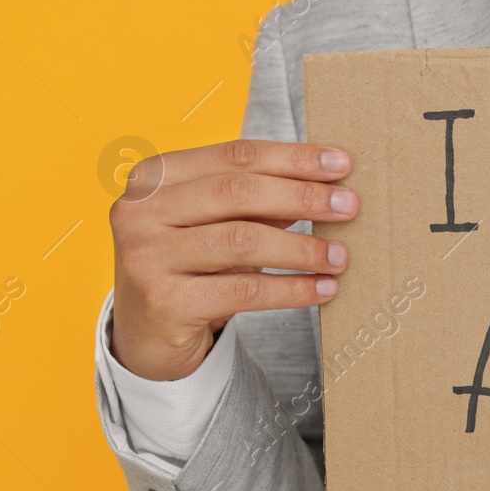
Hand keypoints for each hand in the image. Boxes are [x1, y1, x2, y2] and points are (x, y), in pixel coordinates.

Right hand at [108, 140, 359, 380]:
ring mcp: (147, 258)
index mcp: (153, 177)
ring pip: (243, 241)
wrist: (147, 334)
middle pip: (238, 193)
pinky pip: (246, 290)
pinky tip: (324, 288)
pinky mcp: (165, 303)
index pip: (234, 156)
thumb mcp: (215, 223)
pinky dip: (293, 289)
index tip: (341, 164)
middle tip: (350, 206)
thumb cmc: (190, 265)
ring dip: (302, 248)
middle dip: (303, 196)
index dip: (293, 158)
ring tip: (340, 256)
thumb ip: (258, 201)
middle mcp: (139, 212)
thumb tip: (328, 184)